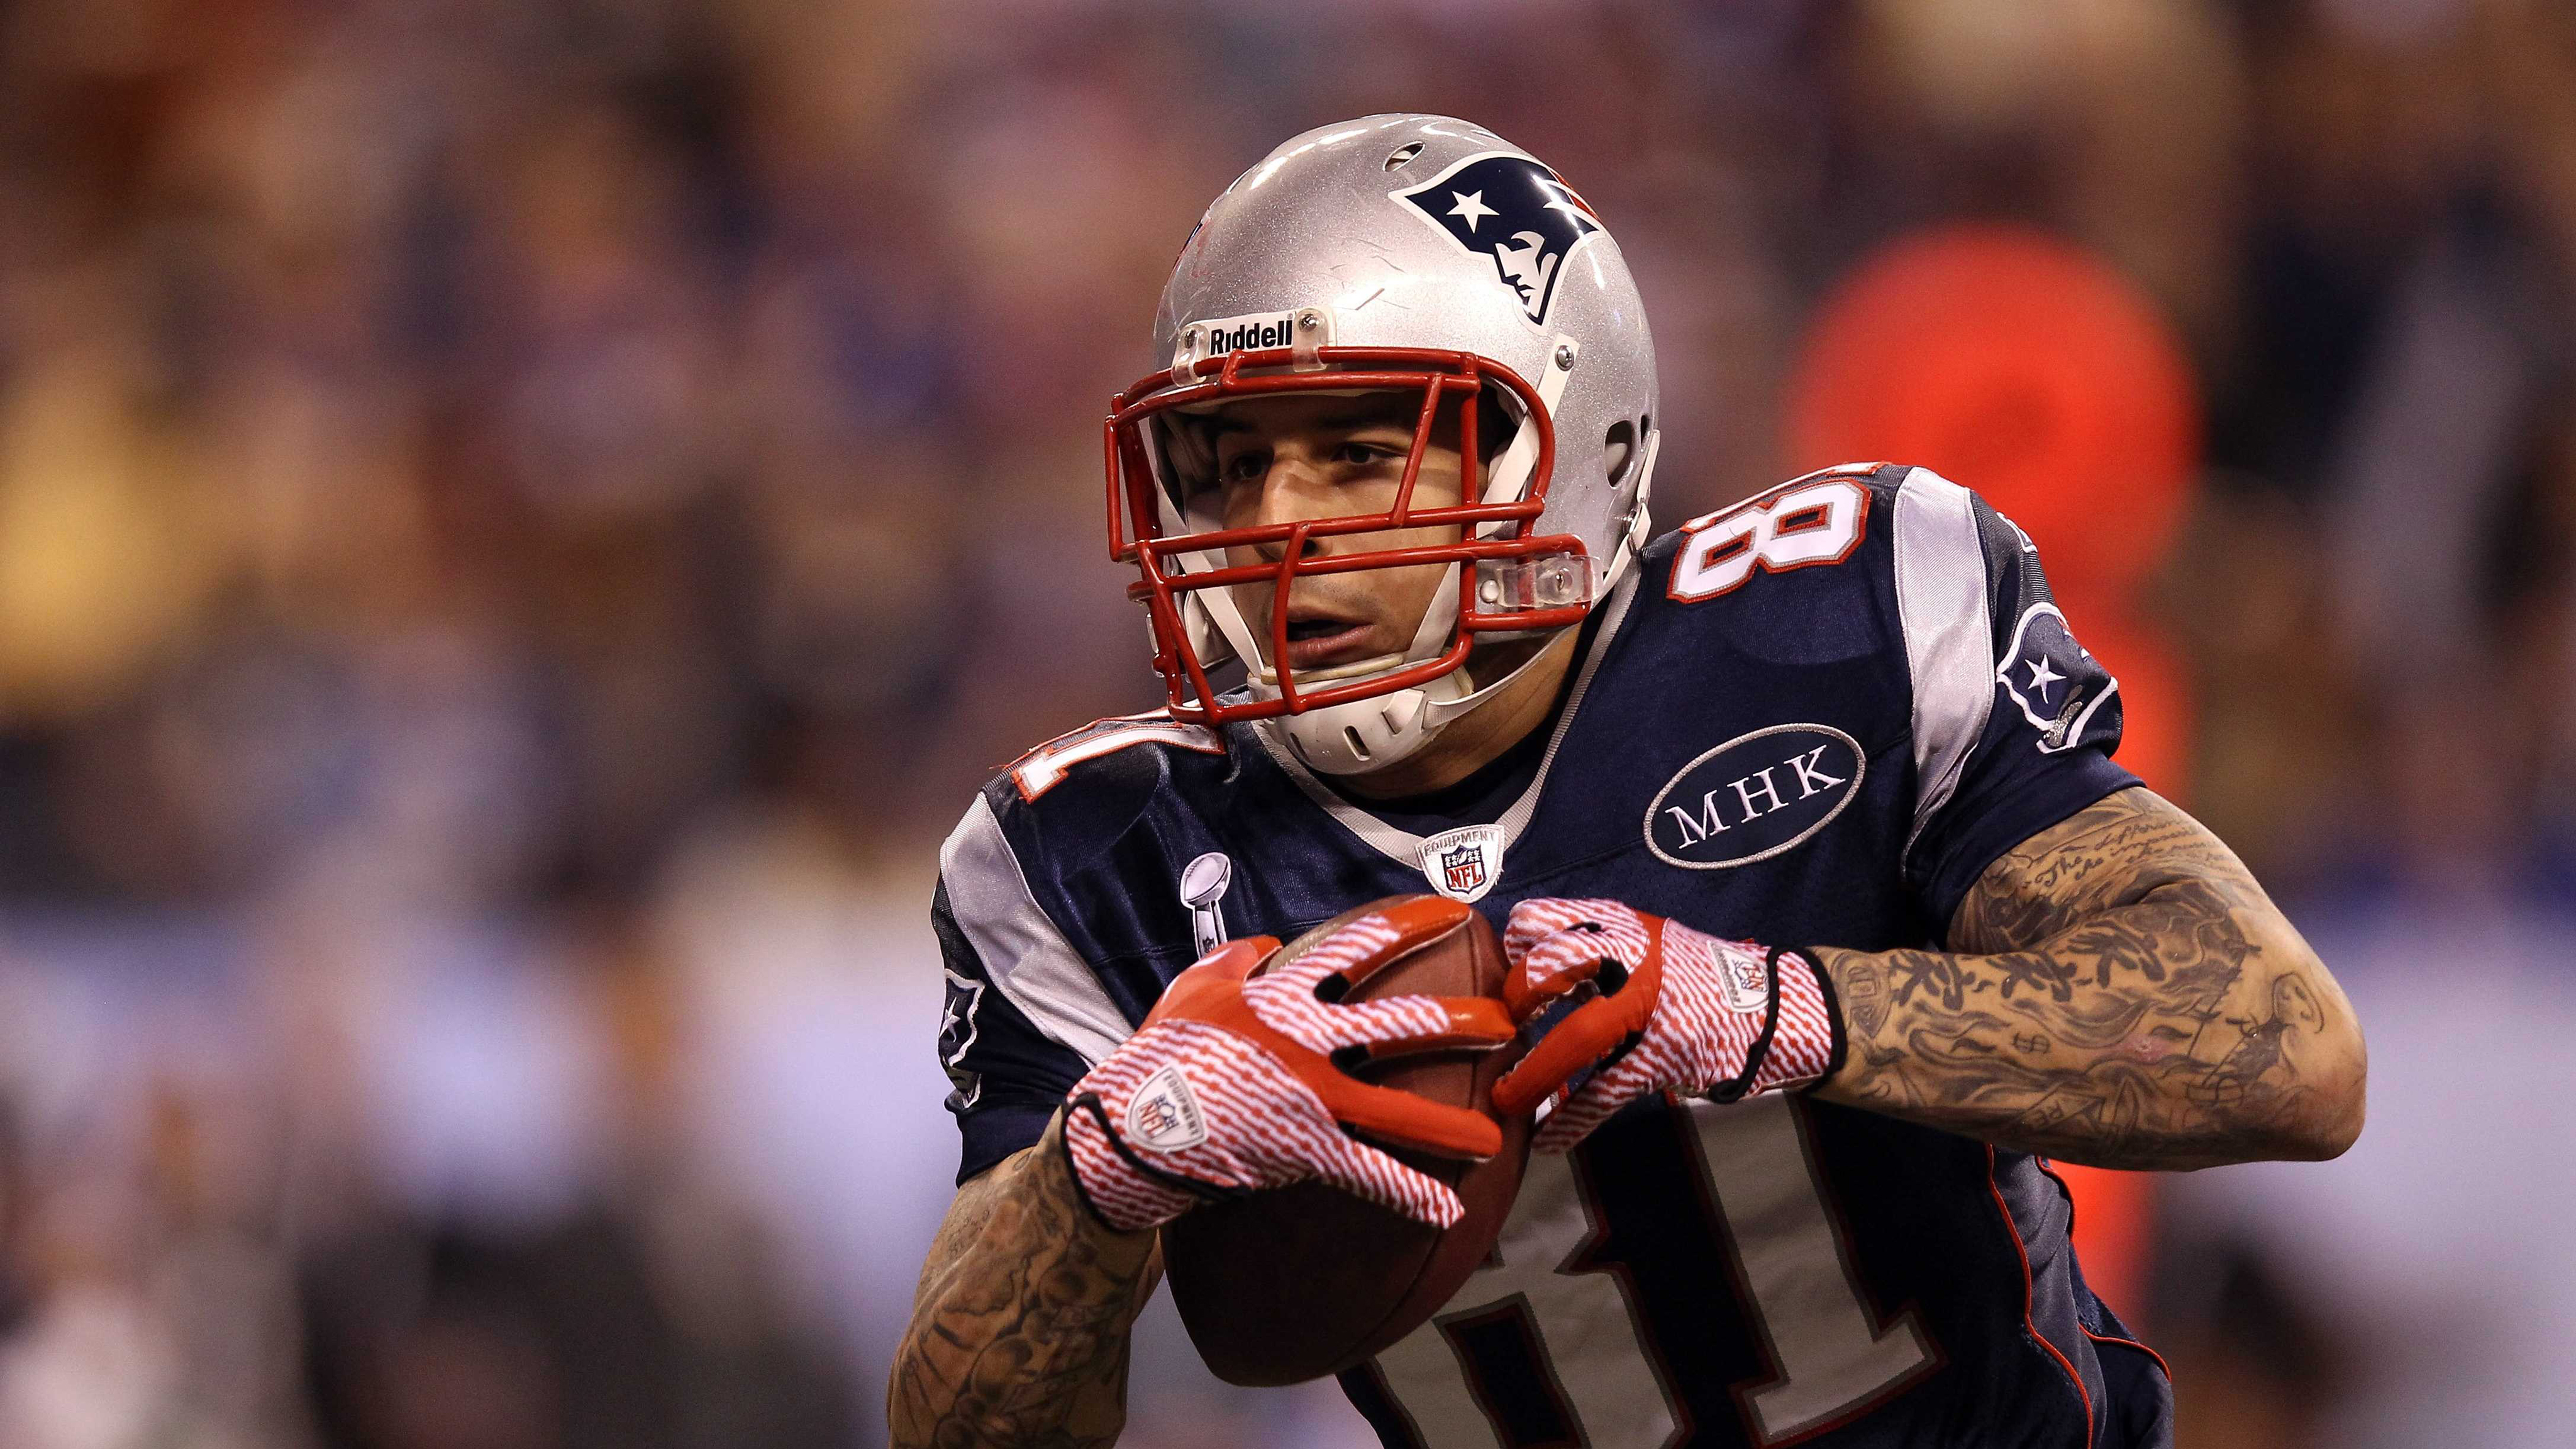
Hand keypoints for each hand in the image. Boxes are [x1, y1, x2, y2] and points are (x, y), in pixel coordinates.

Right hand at [1062, 897, 1515, 1230]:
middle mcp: (1306, 1042)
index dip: (1411, 925)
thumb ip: (1233, 960)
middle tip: (1509, 1022)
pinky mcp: (1302, 1153)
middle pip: (1401, 1023)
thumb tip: (1265, 945)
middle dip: (1463, 1021)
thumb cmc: (1156, 1055)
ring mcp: (1308, 1100)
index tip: (1455, 911)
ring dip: (1452, 1124)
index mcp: (1281, 995)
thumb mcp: (1189, 988)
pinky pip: (1366, 1176)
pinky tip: (1449, 1212)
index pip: (1358, 946)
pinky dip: (1409, 1196)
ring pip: (1398, 1108)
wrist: (1125, 1129)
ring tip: (1501, 1133)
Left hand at [1491, 898, 1840, 1150]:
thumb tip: (1522, 965)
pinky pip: (1606, 1092)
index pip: (1541, 918)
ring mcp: (1651, 1009)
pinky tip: (1547, 1141)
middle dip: (1515, 1002)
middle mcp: (1633, 957)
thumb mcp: (1645, 942)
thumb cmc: (1696, 978)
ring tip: (1503, 1101)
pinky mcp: (1665, 1058)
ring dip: (1531, 1076)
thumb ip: (1593, 949)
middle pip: (1549, 968)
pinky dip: (1571, 1121)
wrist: (1774, 1008)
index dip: (1512, 948)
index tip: (1501, 973)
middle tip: (1501, 1030)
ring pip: (1574, 1038)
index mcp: (1621, 925)